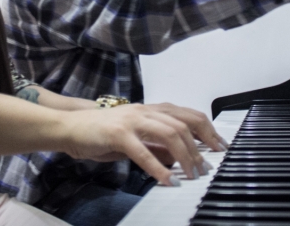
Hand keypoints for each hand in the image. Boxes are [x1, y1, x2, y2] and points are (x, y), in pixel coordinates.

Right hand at [57, 103, 217, 185]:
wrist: (69, 127)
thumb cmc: (100, 133)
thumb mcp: (134, 138)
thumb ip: (156, 144)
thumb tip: (178, 157)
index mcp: (150, 109)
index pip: (187, 114)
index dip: (207, 130)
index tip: (219, 147)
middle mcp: (144, 110)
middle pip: (183, 123)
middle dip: (201, 146)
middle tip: (207, 166)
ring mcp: (131, 120)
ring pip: (169, 133)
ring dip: (185, 156)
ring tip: (191, 174)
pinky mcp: (118, 134)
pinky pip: (144, 152)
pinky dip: (159, 168)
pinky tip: (168, 180)